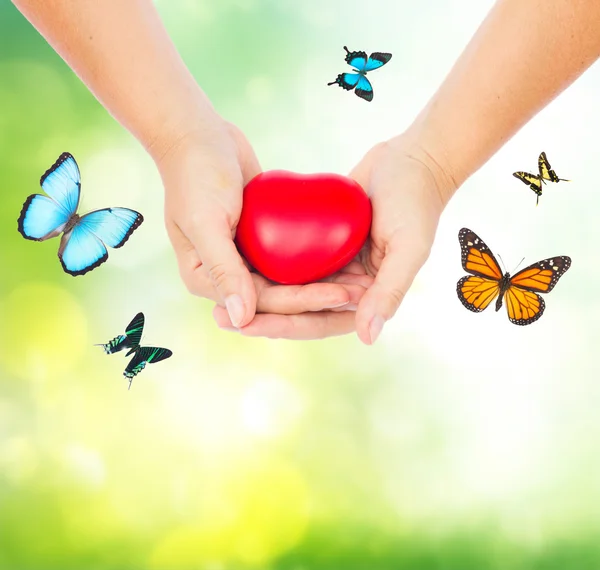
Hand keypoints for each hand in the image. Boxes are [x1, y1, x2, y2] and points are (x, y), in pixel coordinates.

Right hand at [156, 114, 371, 327]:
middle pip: (278, 299)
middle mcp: (225, 276)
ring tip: (362, 285)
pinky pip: (289, 258)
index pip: (262, 302)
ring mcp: (243, 259)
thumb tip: (241, 320)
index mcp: (205, 281)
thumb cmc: (194, 175)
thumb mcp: (205, 222)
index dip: (304, 302)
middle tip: (362, 296)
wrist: (197, 135)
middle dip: (320, 300)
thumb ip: (222, 270)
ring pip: (287, 282)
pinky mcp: (258, 241)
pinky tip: (347, 260)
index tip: (341, 295)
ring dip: (322, 285)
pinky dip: (314, 260)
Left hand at [212, 135, 456, 343]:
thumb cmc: (417, 205)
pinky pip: (290, 256)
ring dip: (255, 291)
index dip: (280, 327)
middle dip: (258, 315)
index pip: (316, 321)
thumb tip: (367, 337)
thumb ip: (390, 292)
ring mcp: (332, 264)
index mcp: (364, 299)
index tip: (243, 325)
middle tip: (217, 315)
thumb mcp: (409, 249)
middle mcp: (345, 286)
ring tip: (215, 294)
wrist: (414, 160)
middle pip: (295, 309)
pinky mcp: (322, 241)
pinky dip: (265, 261)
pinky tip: (234, 258)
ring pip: (288, 285)